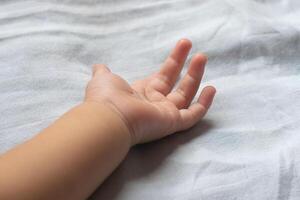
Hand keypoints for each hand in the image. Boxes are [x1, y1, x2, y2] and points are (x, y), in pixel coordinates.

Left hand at [85, 39, 215, 145]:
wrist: (109, 118)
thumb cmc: (107, 97)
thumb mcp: (104, 79)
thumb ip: (104, 72)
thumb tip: (99, 66)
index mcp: (141, 92)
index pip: (162, 77)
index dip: (173, 63)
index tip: (182, 47)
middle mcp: (155, 103)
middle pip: (176, 82)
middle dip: (185, 65)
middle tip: (194, 48)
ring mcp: (165, 113)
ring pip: (186, 95)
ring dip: (195, 76)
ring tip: (202, 57)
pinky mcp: (173, 122)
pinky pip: (193, 115)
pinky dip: (204, 104)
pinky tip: (211, 89)